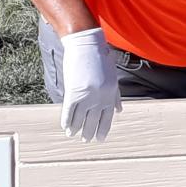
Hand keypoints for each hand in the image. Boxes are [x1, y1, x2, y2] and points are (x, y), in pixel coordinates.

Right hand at [59, 27, 121, 141]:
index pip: (108, 117)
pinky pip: (70, 110)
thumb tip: (119, 110)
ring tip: (73, 136)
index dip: (103, 129)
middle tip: (87, 140)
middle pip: (94, 119)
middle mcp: (100, 97)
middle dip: (90, 131)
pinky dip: (67, 119)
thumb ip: (115, 96)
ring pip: (81, 117)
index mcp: (111, 94)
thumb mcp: (113, 78)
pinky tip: (65, 127)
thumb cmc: (101, 60)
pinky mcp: (74, 91)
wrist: (87, 45)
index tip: (101, 138)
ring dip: (77, 128)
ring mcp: (87, 95)